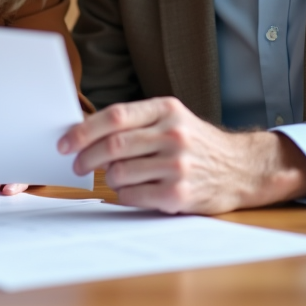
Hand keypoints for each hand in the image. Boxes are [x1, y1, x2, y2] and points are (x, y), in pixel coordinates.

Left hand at [57, 97, 305, 214]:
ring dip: (107, 176)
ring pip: (119, 172)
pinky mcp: (178, 195)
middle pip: (113, 146)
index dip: (84, 130)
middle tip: (77, 164)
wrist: (241, 168)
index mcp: (167, 109)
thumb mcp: (172, 118)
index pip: (115, 116)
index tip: (65, 142)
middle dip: (86, 157)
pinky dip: (122, 193)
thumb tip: (84, 130)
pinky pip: (132, 195)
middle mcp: (173, 135)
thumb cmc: (196, 142)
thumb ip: (136, 121)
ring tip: (113, 175)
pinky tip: (130, 189)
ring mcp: (177, 166)